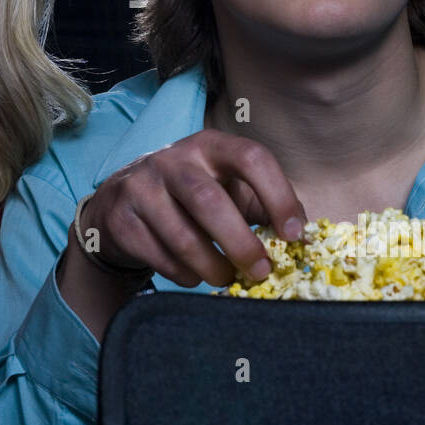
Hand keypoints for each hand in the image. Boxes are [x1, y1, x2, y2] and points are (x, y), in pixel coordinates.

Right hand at [79, 129, 304, 287]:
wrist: (120, 202)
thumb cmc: (190, 198)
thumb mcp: (226, 188)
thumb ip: (263, 206)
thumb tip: (303, 239)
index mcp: (210, 146)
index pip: (251, 157)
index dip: (278, 196)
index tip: (294, 235)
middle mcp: (173, 159)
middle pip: (209, 201)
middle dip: (240, 243)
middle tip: (260, 271)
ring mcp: (141, 187)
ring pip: (182, 235)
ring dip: (212, 267)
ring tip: (227, 278)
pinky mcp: (121, 218)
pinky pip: (159, 256)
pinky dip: (183, 274)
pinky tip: (193, 275)